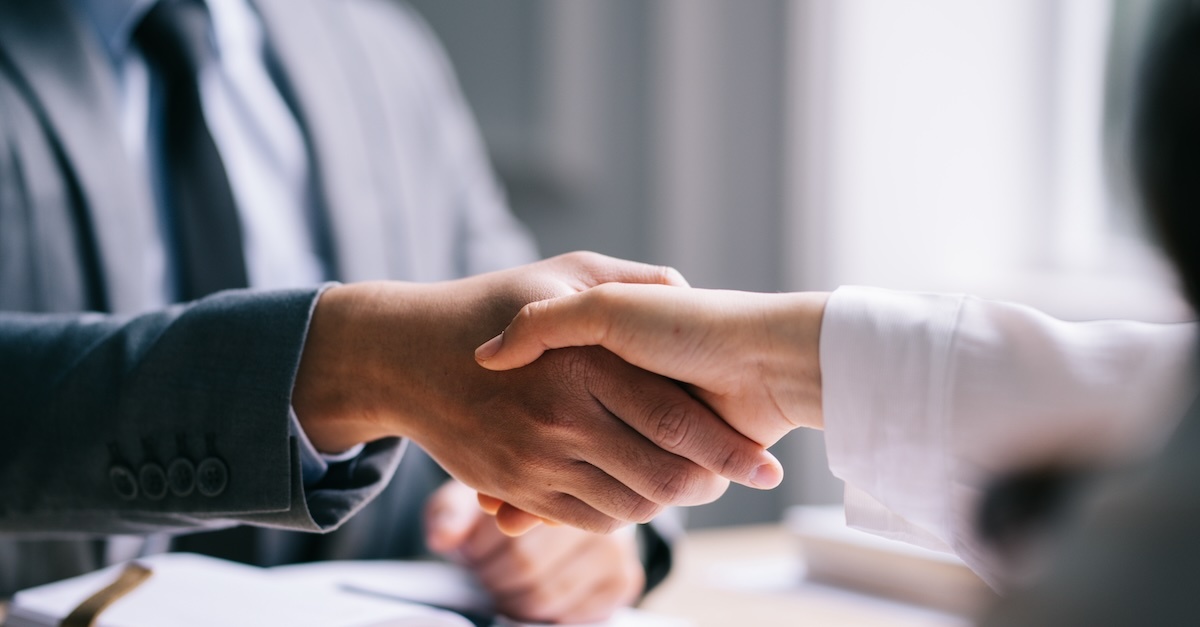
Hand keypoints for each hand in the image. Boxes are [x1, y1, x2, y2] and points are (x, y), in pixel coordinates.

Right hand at [293, 253, 782, 533]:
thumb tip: (684, 286)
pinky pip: (586, 519)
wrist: (403, 355)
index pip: (673, 418)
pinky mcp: (515, 486)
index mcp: (583, 362)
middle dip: (705, 485)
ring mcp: (535, 457)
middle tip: (726, 480)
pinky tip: (636, 493)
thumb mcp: (560, 270)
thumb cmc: (488, 301)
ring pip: (628, 504)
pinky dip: (621, 515)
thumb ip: (626, 279)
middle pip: (660, 474)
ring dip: (666, 503)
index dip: (723, 446)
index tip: (761, 463)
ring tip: (688, 486)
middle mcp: (561, 416)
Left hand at [426, 480, 643, 623]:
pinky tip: (533, 590)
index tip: (470, 550)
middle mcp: (597, 507)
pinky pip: (574, 613)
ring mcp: (619, 545)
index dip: (482, 552)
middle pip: (527, 568)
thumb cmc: (517, 493)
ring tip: (502, 579)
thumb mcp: (478, 489)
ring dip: (513, 597)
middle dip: (493, 577)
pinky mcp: (626, 578)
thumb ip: (454, 510)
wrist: (569, 494)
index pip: (511, 535)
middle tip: (483, 569)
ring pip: (547, 595)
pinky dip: (544, 611)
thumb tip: (442, 539)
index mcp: (563, 478)